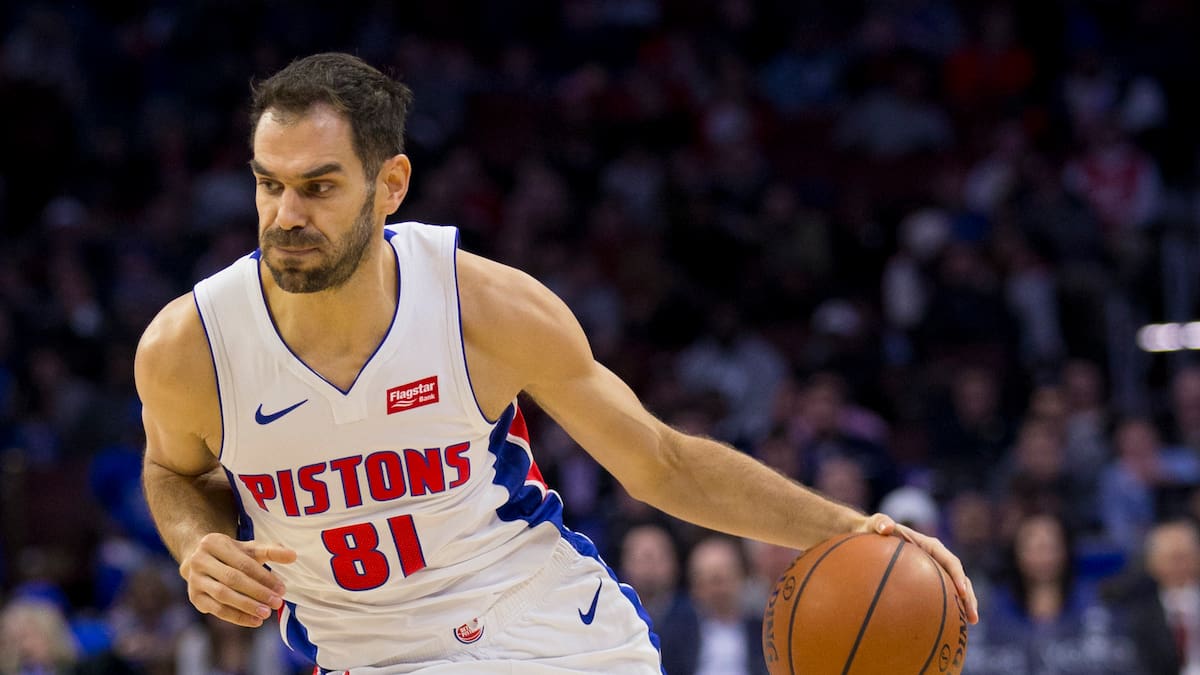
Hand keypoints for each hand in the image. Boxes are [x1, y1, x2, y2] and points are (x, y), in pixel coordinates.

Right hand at [179, 532, 296, 626]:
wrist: (199, 559)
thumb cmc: (231, 554)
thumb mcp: (249, 549)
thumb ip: (271, 551)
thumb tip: (293, 556)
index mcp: (214, 543)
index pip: (243, 563)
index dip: (264, 577)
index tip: (282, 588)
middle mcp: (200, 561)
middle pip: (232, 579)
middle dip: (257, 592)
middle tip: (277, 603)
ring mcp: (194, 580)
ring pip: (223, 596)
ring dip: (247, 607)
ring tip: (266, 614)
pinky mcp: (194, 597)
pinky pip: (217, 609)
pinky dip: (237, 617)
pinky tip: (254, 621)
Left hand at [859, 513, 978, 623]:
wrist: (869, 535)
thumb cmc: (872, 529)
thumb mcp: (873, 524)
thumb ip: (879, 523)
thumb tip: (886, 526)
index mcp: (929, 545)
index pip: (950, 561)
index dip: (958, 576)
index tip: (962, 593)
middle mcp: (936, 557)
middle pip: (959, 577)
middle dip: (969, 596)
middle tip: (973, 617)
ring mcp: (933, 568)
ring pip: (955, 587)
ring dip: (965, 604)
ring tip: (970, 623)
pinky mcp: (927, 579)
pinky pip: (942, 593)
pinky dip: (948, 607)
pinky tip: (948, 626)